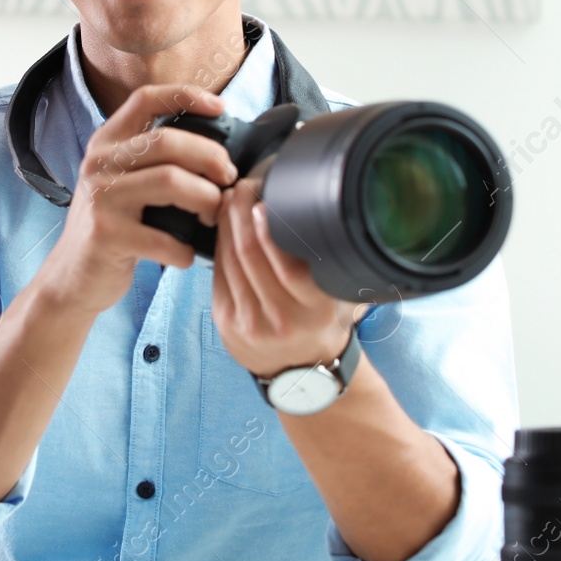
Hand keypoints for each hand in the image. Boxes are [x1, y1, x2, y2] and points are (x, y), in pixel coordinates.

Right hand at [39, 83, 238, 315]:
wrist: (71, 277)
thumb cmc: (112, 228)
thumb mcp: (122, 182)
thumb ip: (154, 160)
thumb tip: (217, 153)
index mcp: (106, 142)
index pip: (145, 99)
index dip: (186, 95)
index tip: (220, 108)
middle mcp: (98, 163)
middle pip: (168, 141)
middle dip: (210, 157)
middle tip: (229, 178)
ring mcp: (100, 197)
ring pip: (171, 181)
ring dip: (206, 199)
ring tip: (212, 215)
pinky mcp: (106, 235)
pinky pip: (164, 238)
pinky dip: (185, 250)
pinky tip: (186, 255)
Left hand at [210, 178, 367, 377]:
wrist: (302, 374)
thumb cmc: (323, 324)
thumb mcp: (341, 297)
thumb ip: (333, 263)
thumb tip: (327, 213)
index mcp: (315, 310)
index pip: (285, 263)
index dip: (266, 227)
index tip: (261, 197)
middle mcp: (280, 318)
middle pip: (249, 253)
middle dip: (240, 212)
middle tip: (240, 187)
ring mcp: (249, 323)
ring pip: (229, 260)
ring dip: (225, 224)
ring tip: (229, 200)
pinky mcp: (226, 322)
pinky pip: (219, 273)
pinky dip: (219, 244)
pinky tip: (222, 226)